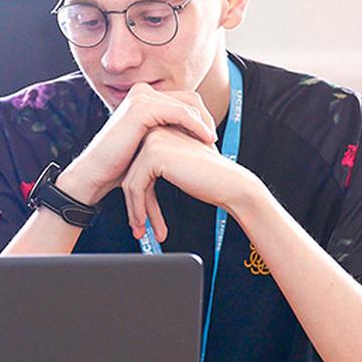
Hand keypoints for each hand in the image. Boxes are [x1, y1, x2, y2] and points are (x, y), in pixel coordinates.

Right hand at [58, 83, 217, 204]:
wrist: (96, 171)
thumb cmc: (119, 162)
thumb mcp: (148, 141)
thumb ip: (165, 130)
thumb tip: (194, 132)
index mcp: (143, 96)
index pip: (183, 99)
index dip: (201, 117)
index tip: (210, 138)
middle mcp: (142, 91)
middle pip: (188, 98)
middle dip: (205, 118)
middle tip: (214, 139)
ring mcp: (141, 97)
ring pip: (187, 104)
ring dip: (204, 123)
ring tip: (212, 142)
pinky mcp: (142, 108)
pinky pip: (180, 113)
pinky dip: (197, 126)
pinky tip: (206, 140)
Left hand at [122, 125, 253, 240]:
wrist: (231, 184)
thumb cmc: (210, 180)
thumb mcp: (177, 169)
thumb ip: (157, 169)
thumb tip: (130, 189)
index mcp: (161, 132)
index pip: (138, 167)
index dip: (138, 196)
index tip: (140, 217)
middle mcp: (155, 132)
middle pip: (131, 174)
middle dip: (134, 205)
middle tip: (138, 228)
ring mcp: (154, 141)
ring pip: (131, 182)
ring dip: (135, 210)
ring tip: (141, 230)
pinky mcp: (155, 155)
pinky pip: (135, 186)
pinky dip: (138, 208)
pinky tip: (145, 223)